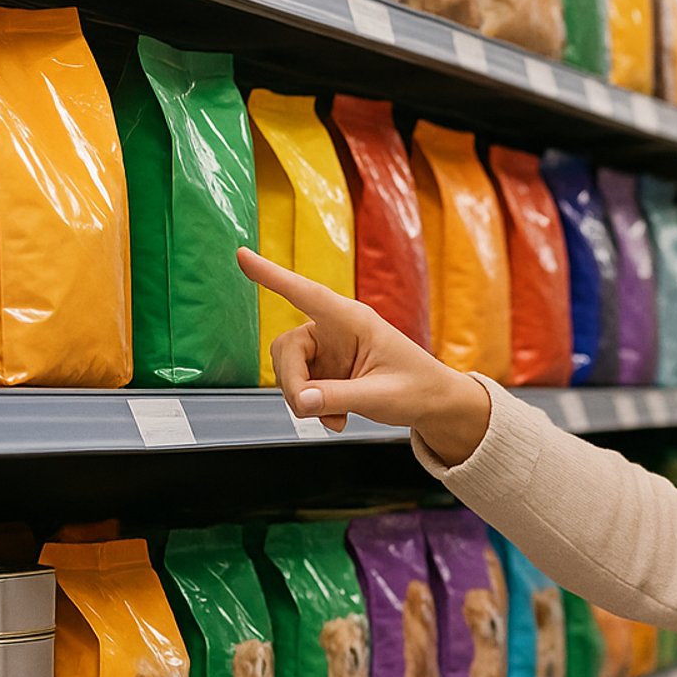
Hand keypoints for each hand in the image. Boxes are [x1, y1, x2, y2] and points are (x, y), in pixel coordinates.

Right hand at [234, 248, 490, 463]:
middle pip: (286, 348)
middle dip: (291, 383)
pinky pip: (300, 387)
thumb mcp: (380, 397)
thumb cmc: (418, 389)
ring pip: (288, 369)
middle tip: (309, 411)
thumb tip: (301, 401)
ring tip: (334, 420)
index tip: (242, 255)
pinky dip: (311, 407)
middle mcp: (336, 329)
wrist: (434, 405)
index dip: (273, 276)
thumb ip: (339, 398)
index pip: (307, 295)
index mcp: (354, 320)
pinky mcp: (325, 370)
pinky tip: (336, 420)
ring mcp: (328, 350)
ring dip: (303, 400)